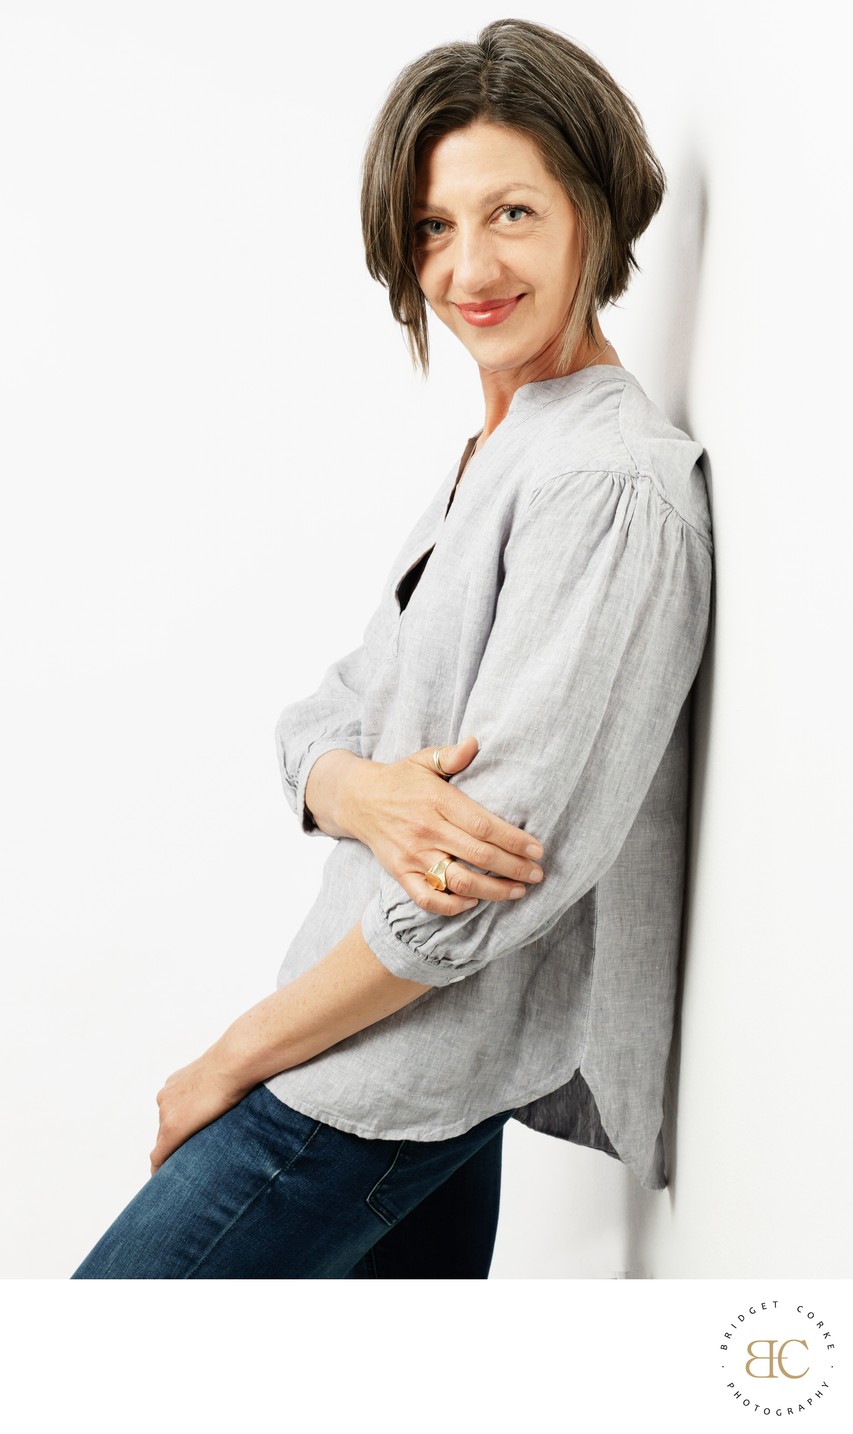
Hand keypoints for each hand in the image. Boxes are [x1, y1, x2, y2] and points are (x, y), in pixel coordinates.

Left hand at [149, 1047, 251, 1175]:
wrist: (231, 1065)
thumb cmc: (234, 1065)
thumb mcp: (221, 1074)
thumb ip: (216, 1085)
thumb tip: (232, 1092)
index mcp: (176, 1085)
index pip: (172, 1112)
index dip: (181, 1127)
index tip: (190, 1136)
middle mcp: (166, 1098)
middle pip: (164, 1128)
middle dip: (175, 1142)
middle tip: (189, 1156)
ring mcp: (166, 1114)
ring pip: (163, 1142)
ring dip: (172, 1152)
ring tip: (185, 1167)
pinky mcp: (172, 1130)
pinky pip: (159, 1155)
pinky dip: (160, 1167)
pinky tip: (164, 1177)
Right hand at [338, 735, 545, 914]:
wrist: (357, 799)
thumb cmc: (400, 779)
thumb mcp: (424, 760)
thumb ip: (451, 755)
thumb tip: (475, 742)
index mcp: (437, 801)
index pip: (483, 825)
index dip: (514, 840)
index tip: (538, 850)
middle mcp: (426, 830)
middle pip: (479, 855)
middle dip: (514, 868)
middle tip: (537, 875)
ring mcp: (412, 855)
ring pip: (458, 881)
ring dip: (492, 891)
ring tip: (516, 892)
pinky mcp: (399, 873)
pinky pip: (427, 898)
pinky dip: (452, 906)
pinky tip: (473, 901)